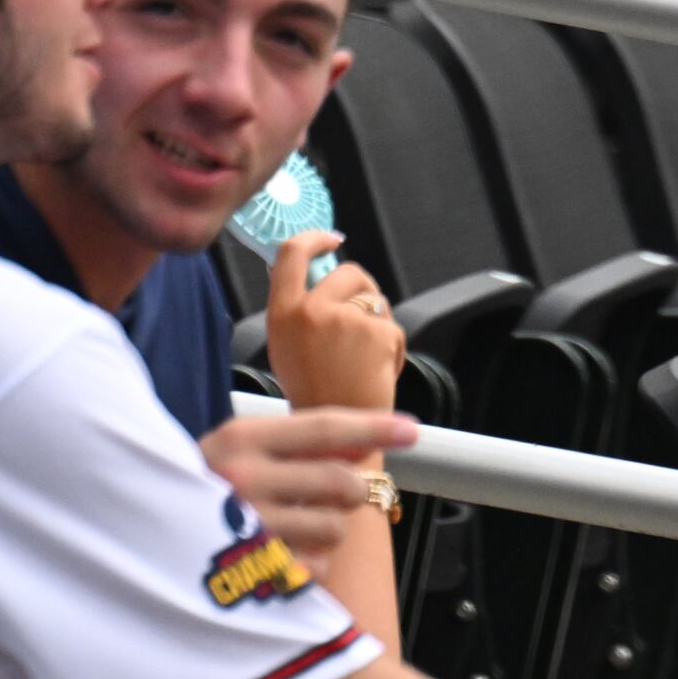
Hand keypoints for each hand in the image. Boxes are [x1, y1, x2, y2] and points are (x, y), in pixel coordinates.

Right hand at [197, 395, 418, 571]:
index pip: (324, 427)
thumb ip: (295, 446)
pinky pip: (316, 568)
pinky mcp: (253, 577)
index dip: (374, 427)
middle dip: (349, 490)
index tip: (412, 430)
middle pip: (340, 482)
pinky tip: (279, 558)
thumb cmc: (197, 490)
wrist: (138, 539)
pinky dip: (310, 564)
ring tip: (291, 527)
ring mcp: (247, 531)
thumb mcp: (236, 452)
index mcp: (239, 440)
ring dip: (328, 529)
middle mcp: (243, 480)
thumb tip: (358, 444)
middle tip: (330, 494)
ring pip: (334, 528)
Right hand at [268, 238, 410, 414]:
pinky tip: (379, 374)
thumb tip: (318, 270)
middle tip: (362, 328)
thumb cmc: (317, 396)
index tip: (331, 237)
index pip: (290, 254)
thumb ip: (300, 310)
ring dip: (379, 323)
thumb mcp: (289, 347)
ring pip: (376, 300)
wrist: (337, 440)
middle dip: (364, 293)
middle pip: (349, 272)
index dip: (313, 238)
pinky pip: (393, 327)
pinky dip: (394, 349)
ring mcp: (344, 320)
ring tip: (364, 361)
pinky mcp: (376, 331)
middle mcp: (309, 312)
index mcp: (282, 315)